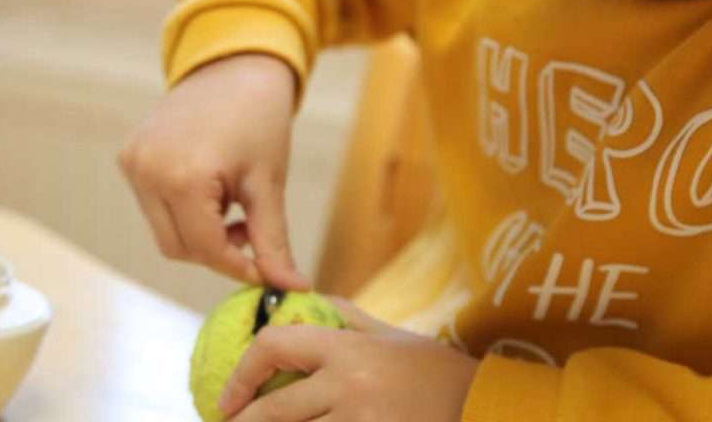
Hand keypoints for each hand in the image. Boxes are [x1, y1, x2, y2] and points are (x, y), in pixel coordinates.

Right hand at [118, 53, 309, 289]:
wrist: (235, 66)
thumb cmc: (259, 119)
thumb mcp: (268, 184)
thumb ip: (273, 241)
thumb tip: (292, 288)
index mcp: (182, 178)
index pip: (205, 249)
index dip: (238, 267)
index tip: (266, 272)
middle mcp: (147, 172)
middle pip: (178, 248)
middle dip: (218, 251)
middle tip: (251, 230)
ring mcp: (133, 163)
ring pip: (164, 231)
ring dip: (200, 233)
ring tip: (233, 205)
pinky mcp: (129, 157)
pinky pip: (154, 206)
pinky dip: (183, 211)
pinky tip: (211, 188)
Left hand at [219, 297, 480, 421]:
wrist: (484, 407)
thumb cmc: (436, 372)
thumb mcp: (393, 336)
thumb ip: (348, 317)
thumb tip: (304, 300)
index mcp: (349, 350)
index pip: (275, 346)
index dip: (242, 372)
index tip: (227, 398)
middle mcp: (350, 388)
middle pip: (275, 412)